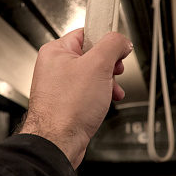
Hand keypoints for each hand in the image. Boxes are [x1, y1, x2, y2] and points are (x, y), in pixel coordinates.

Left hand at [20, 28, 132, 168]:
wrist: (58, 142)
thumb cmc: (67, 108)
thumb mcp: (98, 65)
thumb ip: (112, 45)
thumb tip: (121, 41)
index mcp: (55, 51)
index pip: (86, 33)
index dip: (106, 40)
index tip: (119, 48)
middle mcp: (54, 67)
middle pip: (91, 55)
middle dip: (109, 66)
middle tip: (113, 73)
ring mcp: (59, 86)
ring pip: (92, 75)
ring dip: (107, 82)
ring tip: (111, 91)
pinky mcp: (65, 102)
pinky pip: (87, 92)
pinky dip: (100, 95)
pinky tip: (106, 101)